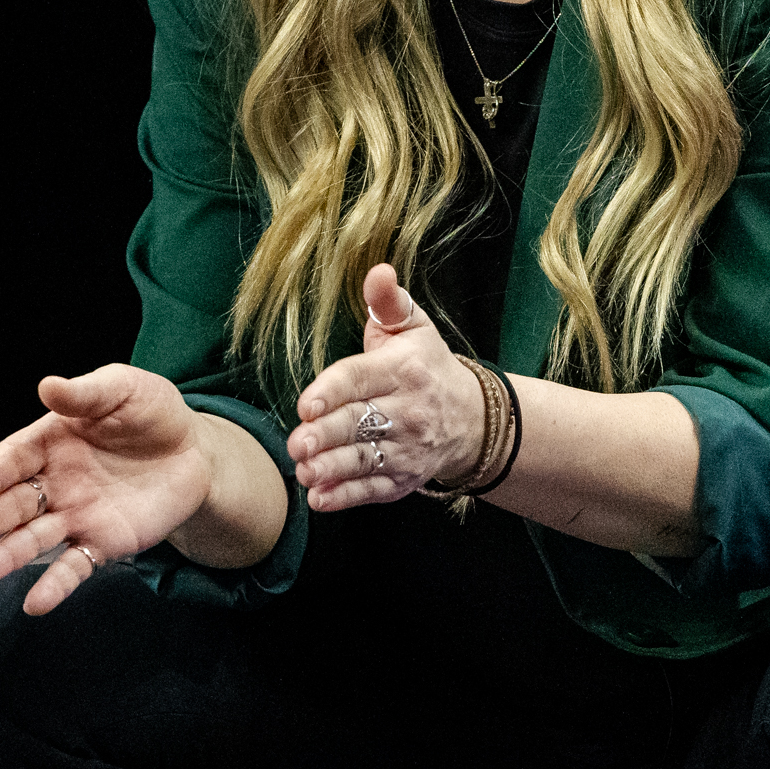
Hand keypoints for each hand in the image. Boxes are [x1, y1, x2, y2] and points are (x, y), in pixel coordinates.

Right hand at [0, 364, 210, 614]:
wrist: (194, 452)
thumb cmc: (151, 413)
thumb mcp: (122, 389)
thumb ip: (85, 394)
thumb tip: (47, 386)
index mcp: (48, 443)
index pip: (11, 461)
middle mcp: (53, 483)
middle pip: (13, 505)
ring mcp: (74, 516)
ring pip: (33, 540)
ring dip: (5, 558)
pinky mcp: (101, 543)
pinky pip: (74, 566)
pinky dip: (55, 587)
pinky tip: (34, 604)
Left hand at [287, 264, 486, 508]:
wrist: (473, 417)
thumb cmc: (426, 365)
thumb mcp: (412, 326)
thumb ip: (387, 302)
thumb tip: (378, 270)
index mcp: (402, 369)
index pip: (361, 378)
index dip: (333, 390)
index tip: (306, 404)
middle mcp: (407, 410)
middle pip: (359, 423)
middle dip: (326, 435)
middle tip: (296, 443)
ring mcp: (407, 448)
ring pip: (365, 459)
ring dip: (332, 468)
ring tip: (304, 471)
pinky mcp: (405, 478)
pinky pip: (374, 489)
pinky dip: (347, 496)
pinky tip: (320, 498)